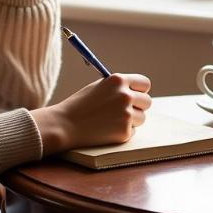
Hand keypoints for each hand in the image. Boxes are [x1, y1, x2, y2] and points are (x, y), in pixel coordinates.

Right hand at [31, 74, 152, 155]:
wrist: (66, 124)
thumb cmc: (80, 104)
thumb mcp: (99, 87)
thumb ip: (118, 87)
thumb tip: (136, 91)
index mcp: (118, 80)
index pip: (144, 83)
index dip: (140, 89)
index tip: (137, 94)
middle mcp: (125, 96)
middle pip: (147, 101)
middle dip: (139, 106)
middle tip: (126, 110)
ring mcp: (126, 115)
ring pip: (141, 118)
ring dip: (131, 120)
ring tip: (111, 120)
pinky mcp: (124, 132)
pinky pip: (132, 131)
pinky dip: (123, 131)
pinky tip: (106, 129)